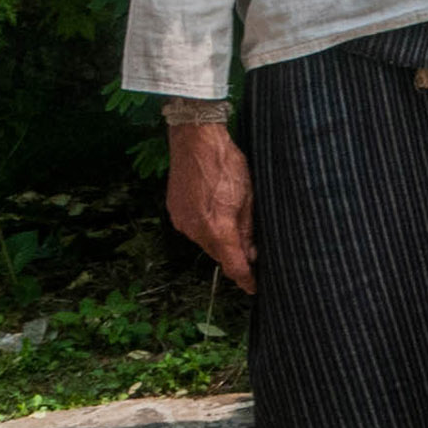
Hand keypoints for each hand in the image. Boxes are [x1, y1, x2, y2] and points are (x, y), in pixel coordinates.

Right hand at [167, 122, 255, 292]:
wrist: (195, 140)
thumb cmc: (227, 163)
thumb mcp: (248, 197)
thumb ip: (248, 229)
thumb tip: (251, 252)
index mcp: (217, 228)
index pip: (233, 265)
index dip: (245, 279)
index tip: (253, 288)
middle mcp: (196, 231)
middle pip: (218, 254)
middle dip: (233, 255)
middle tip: (250, 248)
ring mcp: (182, 221)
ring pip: (205, 241)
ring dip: (219, 238)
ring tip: (231, 218)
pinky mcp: (174, 212)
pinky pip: (193, 228)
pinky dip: (205, 226)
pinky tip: (214, 210)